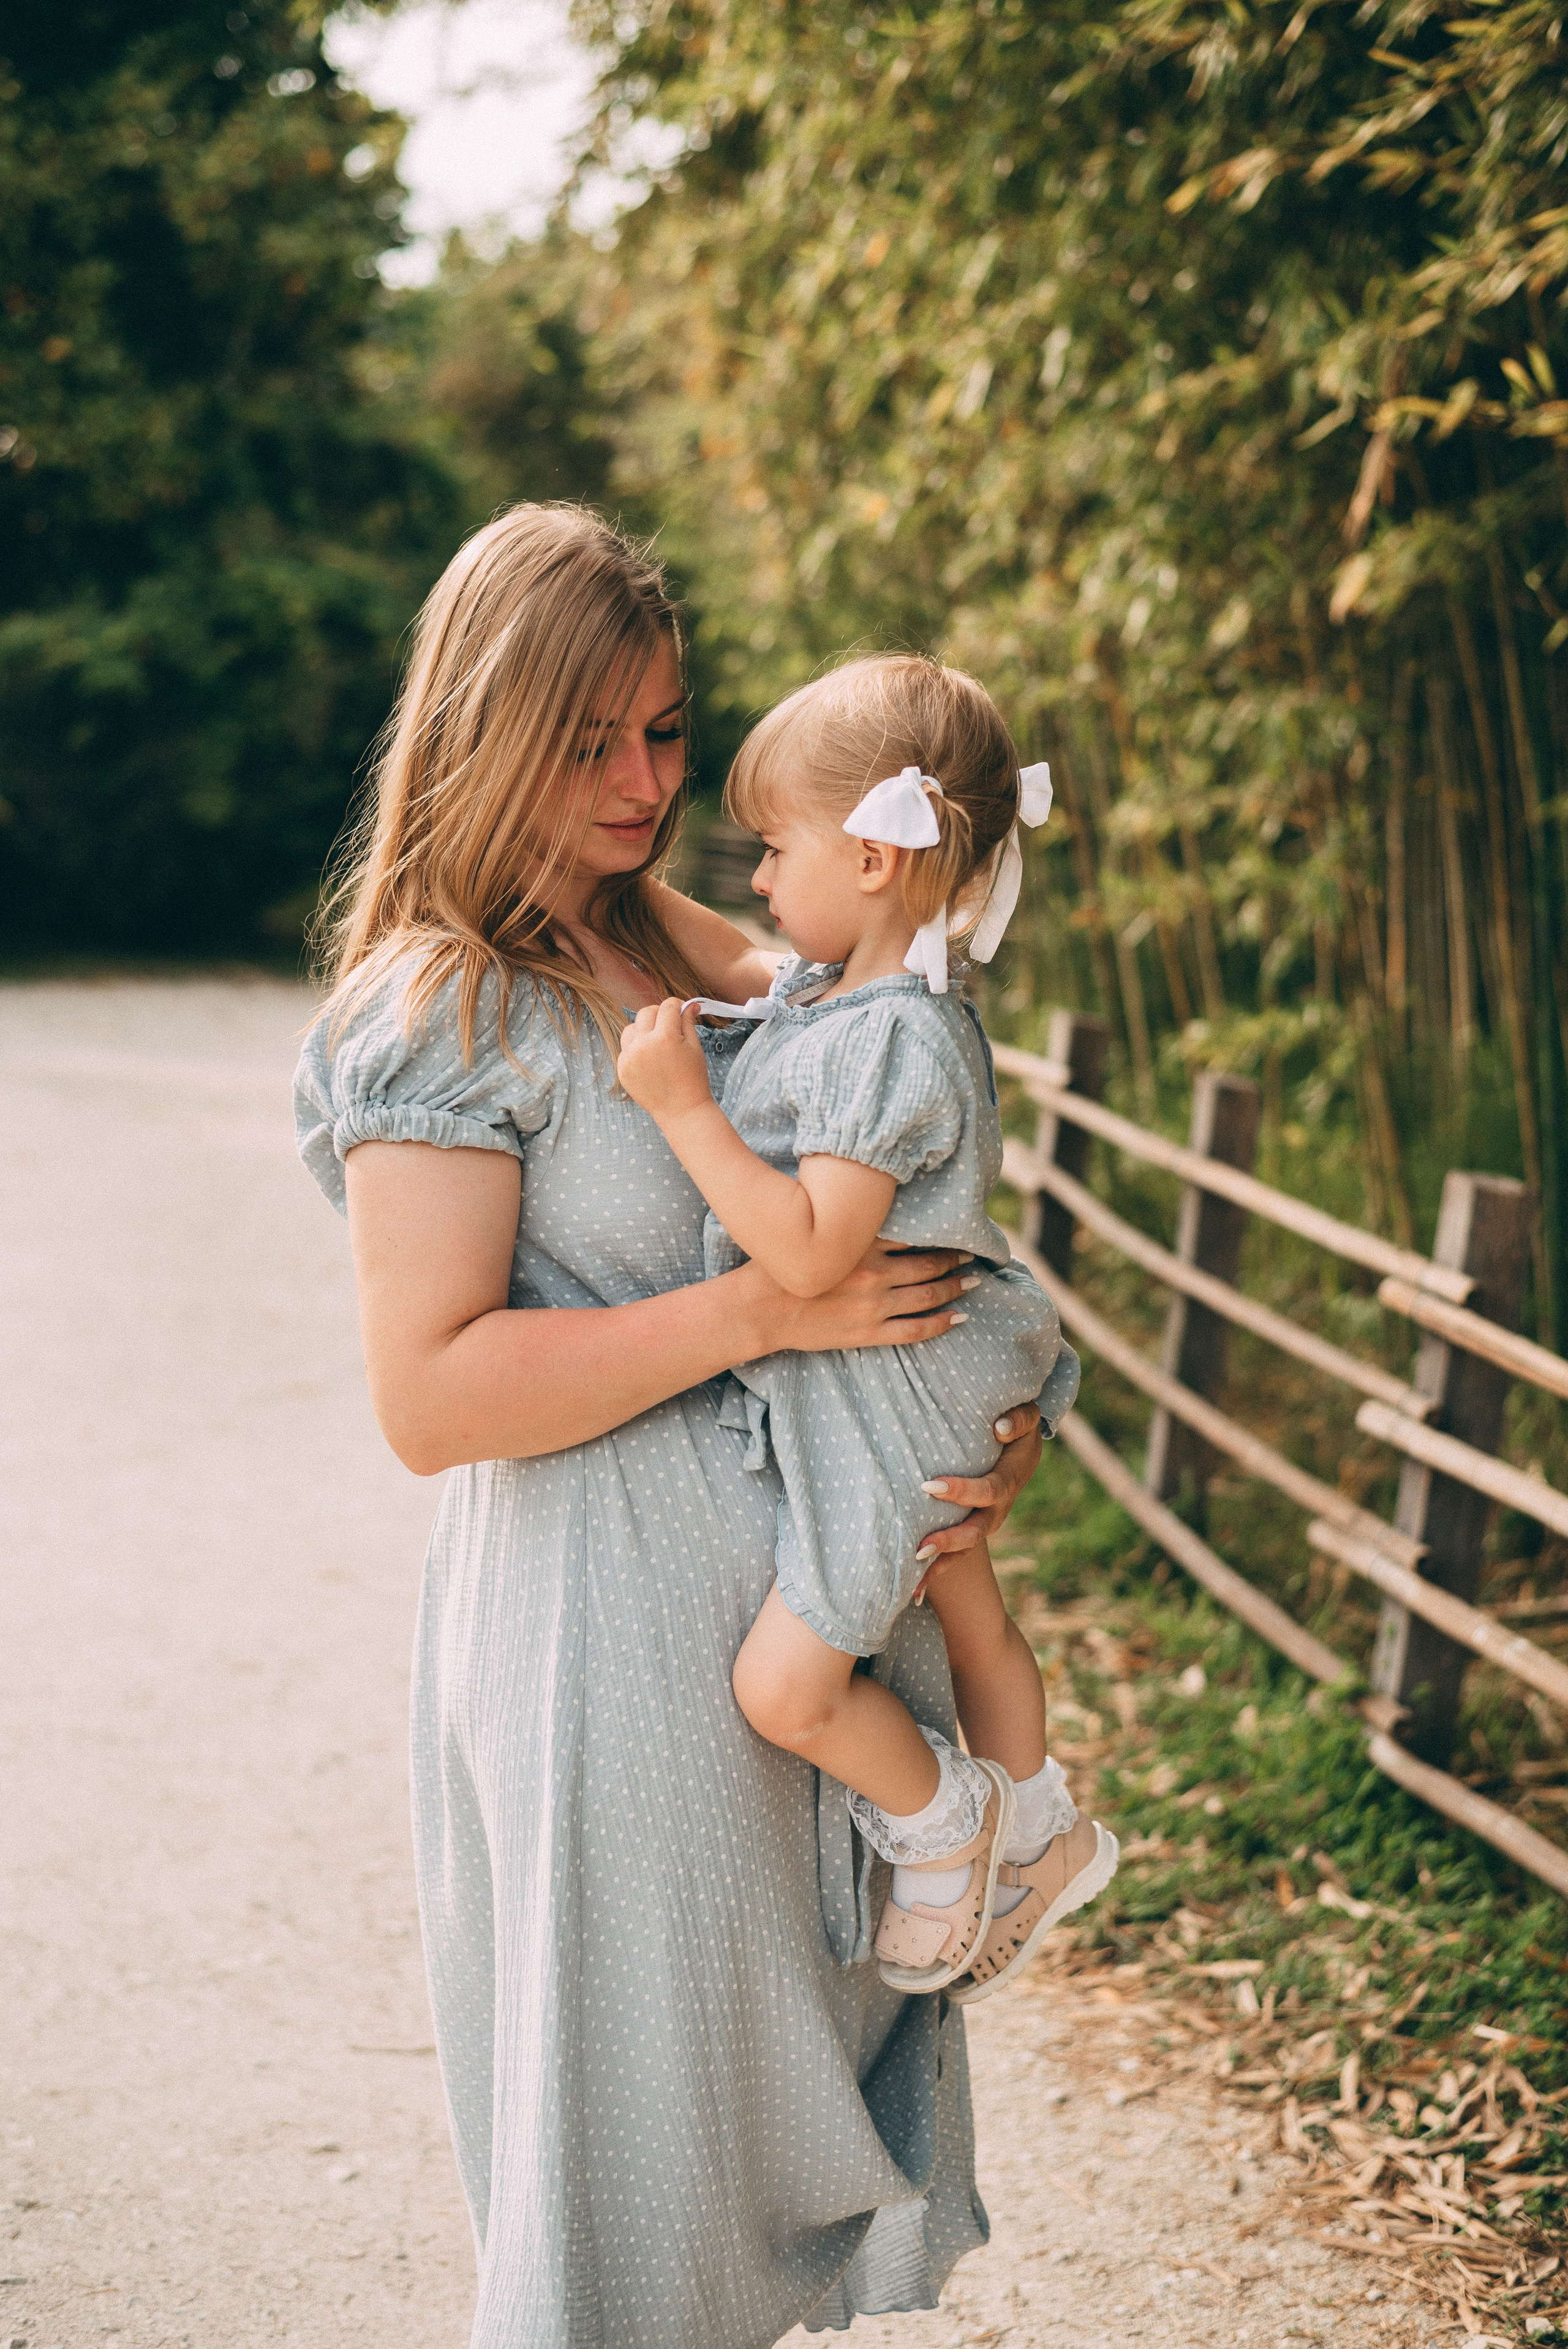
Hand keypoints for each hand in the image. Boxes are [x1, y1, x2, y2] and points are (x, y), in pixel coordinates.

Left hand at [617, 998, 713, 1122]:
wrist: (681, 1110)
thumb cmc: (693, 1079)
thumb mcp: (695, 1047)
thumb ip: (688, 1022)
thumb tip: (689, 1005)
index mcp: (665, 1037)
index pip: (667, 1006)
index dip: (677, 1005)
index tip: (681, 1011)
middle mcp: (644, 1045)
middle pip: (646, 1012)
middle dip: (659, 1014)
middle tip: (669, 1024)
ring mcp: (630, 1058)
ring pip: (631, 1028)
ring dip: (643, 1029)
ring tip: (656, 1042)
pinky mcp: (622, 1069)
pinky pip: (625, 1048)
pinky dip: (635, 1048)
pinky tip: (649, 1060)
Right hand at [734, 1236, 978, 1356]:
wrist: (759, 1309)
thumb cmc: (781, 1265)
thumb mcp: (816, 1231)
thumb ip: (848, 1223)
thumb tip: (871, 1206)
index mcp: (861, 1245)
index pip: (913, 1236)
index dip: (941, 1234)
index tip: (957, 1232)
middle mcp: (874, 1273)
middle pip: (928, 1265)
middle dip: (955, 1260)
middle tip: (974, 1255)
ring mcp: (874, 1306)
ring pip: (928, 1296)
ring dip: (955, 1287)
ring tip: (973, 1281)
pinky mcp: (868, 1333)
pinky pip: (914, 1330)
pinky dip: (941, 1324)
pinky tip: (959, 1318)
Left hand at [909, 1402, 1043, 1599]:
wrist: (1021, 1451)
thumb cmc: (1016, 1428)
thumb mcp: (1024, 1418)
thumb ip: (1018, 1420)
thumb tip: (1000, 1428)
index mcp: (1007, 1482)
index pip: (986, 1491)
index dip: (961, 1491)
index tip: (929, 1486)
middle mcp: (997, 1510)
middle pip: (976, 1531)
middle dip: (948, 1540)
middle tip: (919, 1547)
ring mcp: (985, 1523)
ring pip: (965, 1551)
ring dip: (941, 1565)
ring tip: (913, 1581)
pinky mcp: (972, 1529)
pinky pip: (956, 1556)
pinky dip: (937, 1574)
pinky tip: (915, 1594)